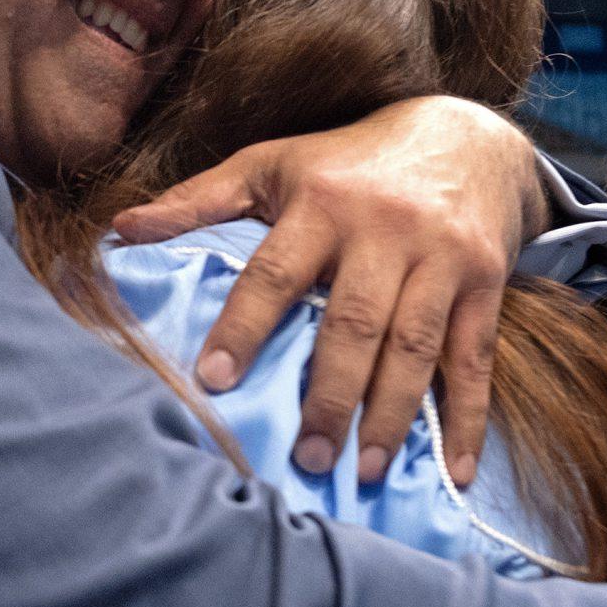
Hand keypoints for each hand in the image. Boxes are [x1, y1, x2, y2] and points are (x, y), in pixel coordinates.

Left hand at [111, 97, 545, 485]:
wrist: (466, 135)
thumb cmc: (349, 160)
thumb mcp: (274, 163)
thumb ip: (199, 199)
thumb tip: (119, 228)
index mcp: (322, 202)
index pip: (274, 272)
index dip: (243, 326)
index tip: (213, 380)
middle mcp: (385, 229)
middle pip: (352, 322)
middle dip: (329, 394)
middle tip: (306, 458)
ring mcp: (441, 256)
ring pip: (414, 346)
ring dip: (391, 415)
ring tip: (366, 470)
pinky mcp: (486, 281)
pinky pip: (475, 357)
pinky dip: (468, 418)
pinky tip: (456, 472)